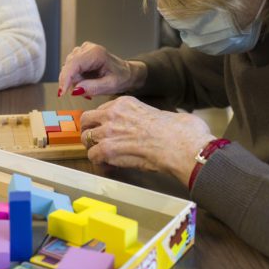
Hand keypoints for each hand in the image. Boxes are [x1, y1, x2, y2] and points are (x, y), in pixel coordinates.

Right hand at [57, 42, 146, 97]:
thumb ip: (93, 88)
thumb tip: (75, 89)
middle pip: (69, 67)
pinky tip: (86, 83)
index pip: (74, 64)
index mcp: (96, 53)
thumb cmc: (121, 77)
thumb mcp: (110, 86)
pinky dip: (76, 79)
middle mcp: (87, 48)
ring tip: (90, 87)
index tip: (61, 93)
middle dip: (74, 83)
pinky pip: (70, 69)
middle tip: (86, 93)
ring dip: (75, 82)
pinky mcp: (79, 55)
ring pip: (68, 69)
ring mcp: (82, 51)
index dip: (65, 79)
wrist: (126, 73)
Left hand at [79, 96, 215, 185]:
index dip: (102, 121)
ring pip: (86, 137)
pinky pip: (92, 156)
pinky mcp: (108, 149)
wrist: (182, 145)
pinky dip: (98, 162)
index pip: (103, 109)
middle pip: (87, 119)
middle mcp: (113, 113)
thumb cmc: (181, 131)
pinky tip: (107, 165)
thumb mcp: (162, 112)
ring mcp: (109, 131)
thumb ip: (149, 116)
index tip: (105, 129)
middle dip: (90, 130)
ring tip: (101, 155)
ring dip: (92, 147)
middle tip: (96, 141)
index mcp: (126, 102)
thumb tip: (155, 125)